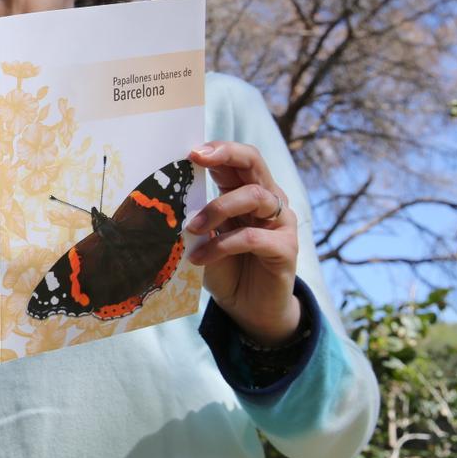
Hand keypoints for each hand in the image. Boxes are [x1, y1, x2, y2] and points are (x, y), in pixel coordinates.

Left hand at [184, 141, 300, 345]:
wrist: (247, 308)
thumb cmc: (223, 267)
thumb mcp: (203, 237)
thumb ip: (196, 215)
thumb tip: (170, 197)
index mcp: (245, 191)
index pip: (236, 160)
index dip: (217, 149)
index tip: (190, 151)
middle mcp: (268, 200)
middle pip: (255, 162)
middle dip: (226, 154)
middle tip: (198, 158)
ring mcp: (281, 222)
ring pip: (254, 196)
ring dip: (217, 209)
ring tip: (190, 229)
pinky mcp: (286, 248)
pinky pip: (254, 237)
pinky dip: (222, 245)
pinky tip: (200, 258)